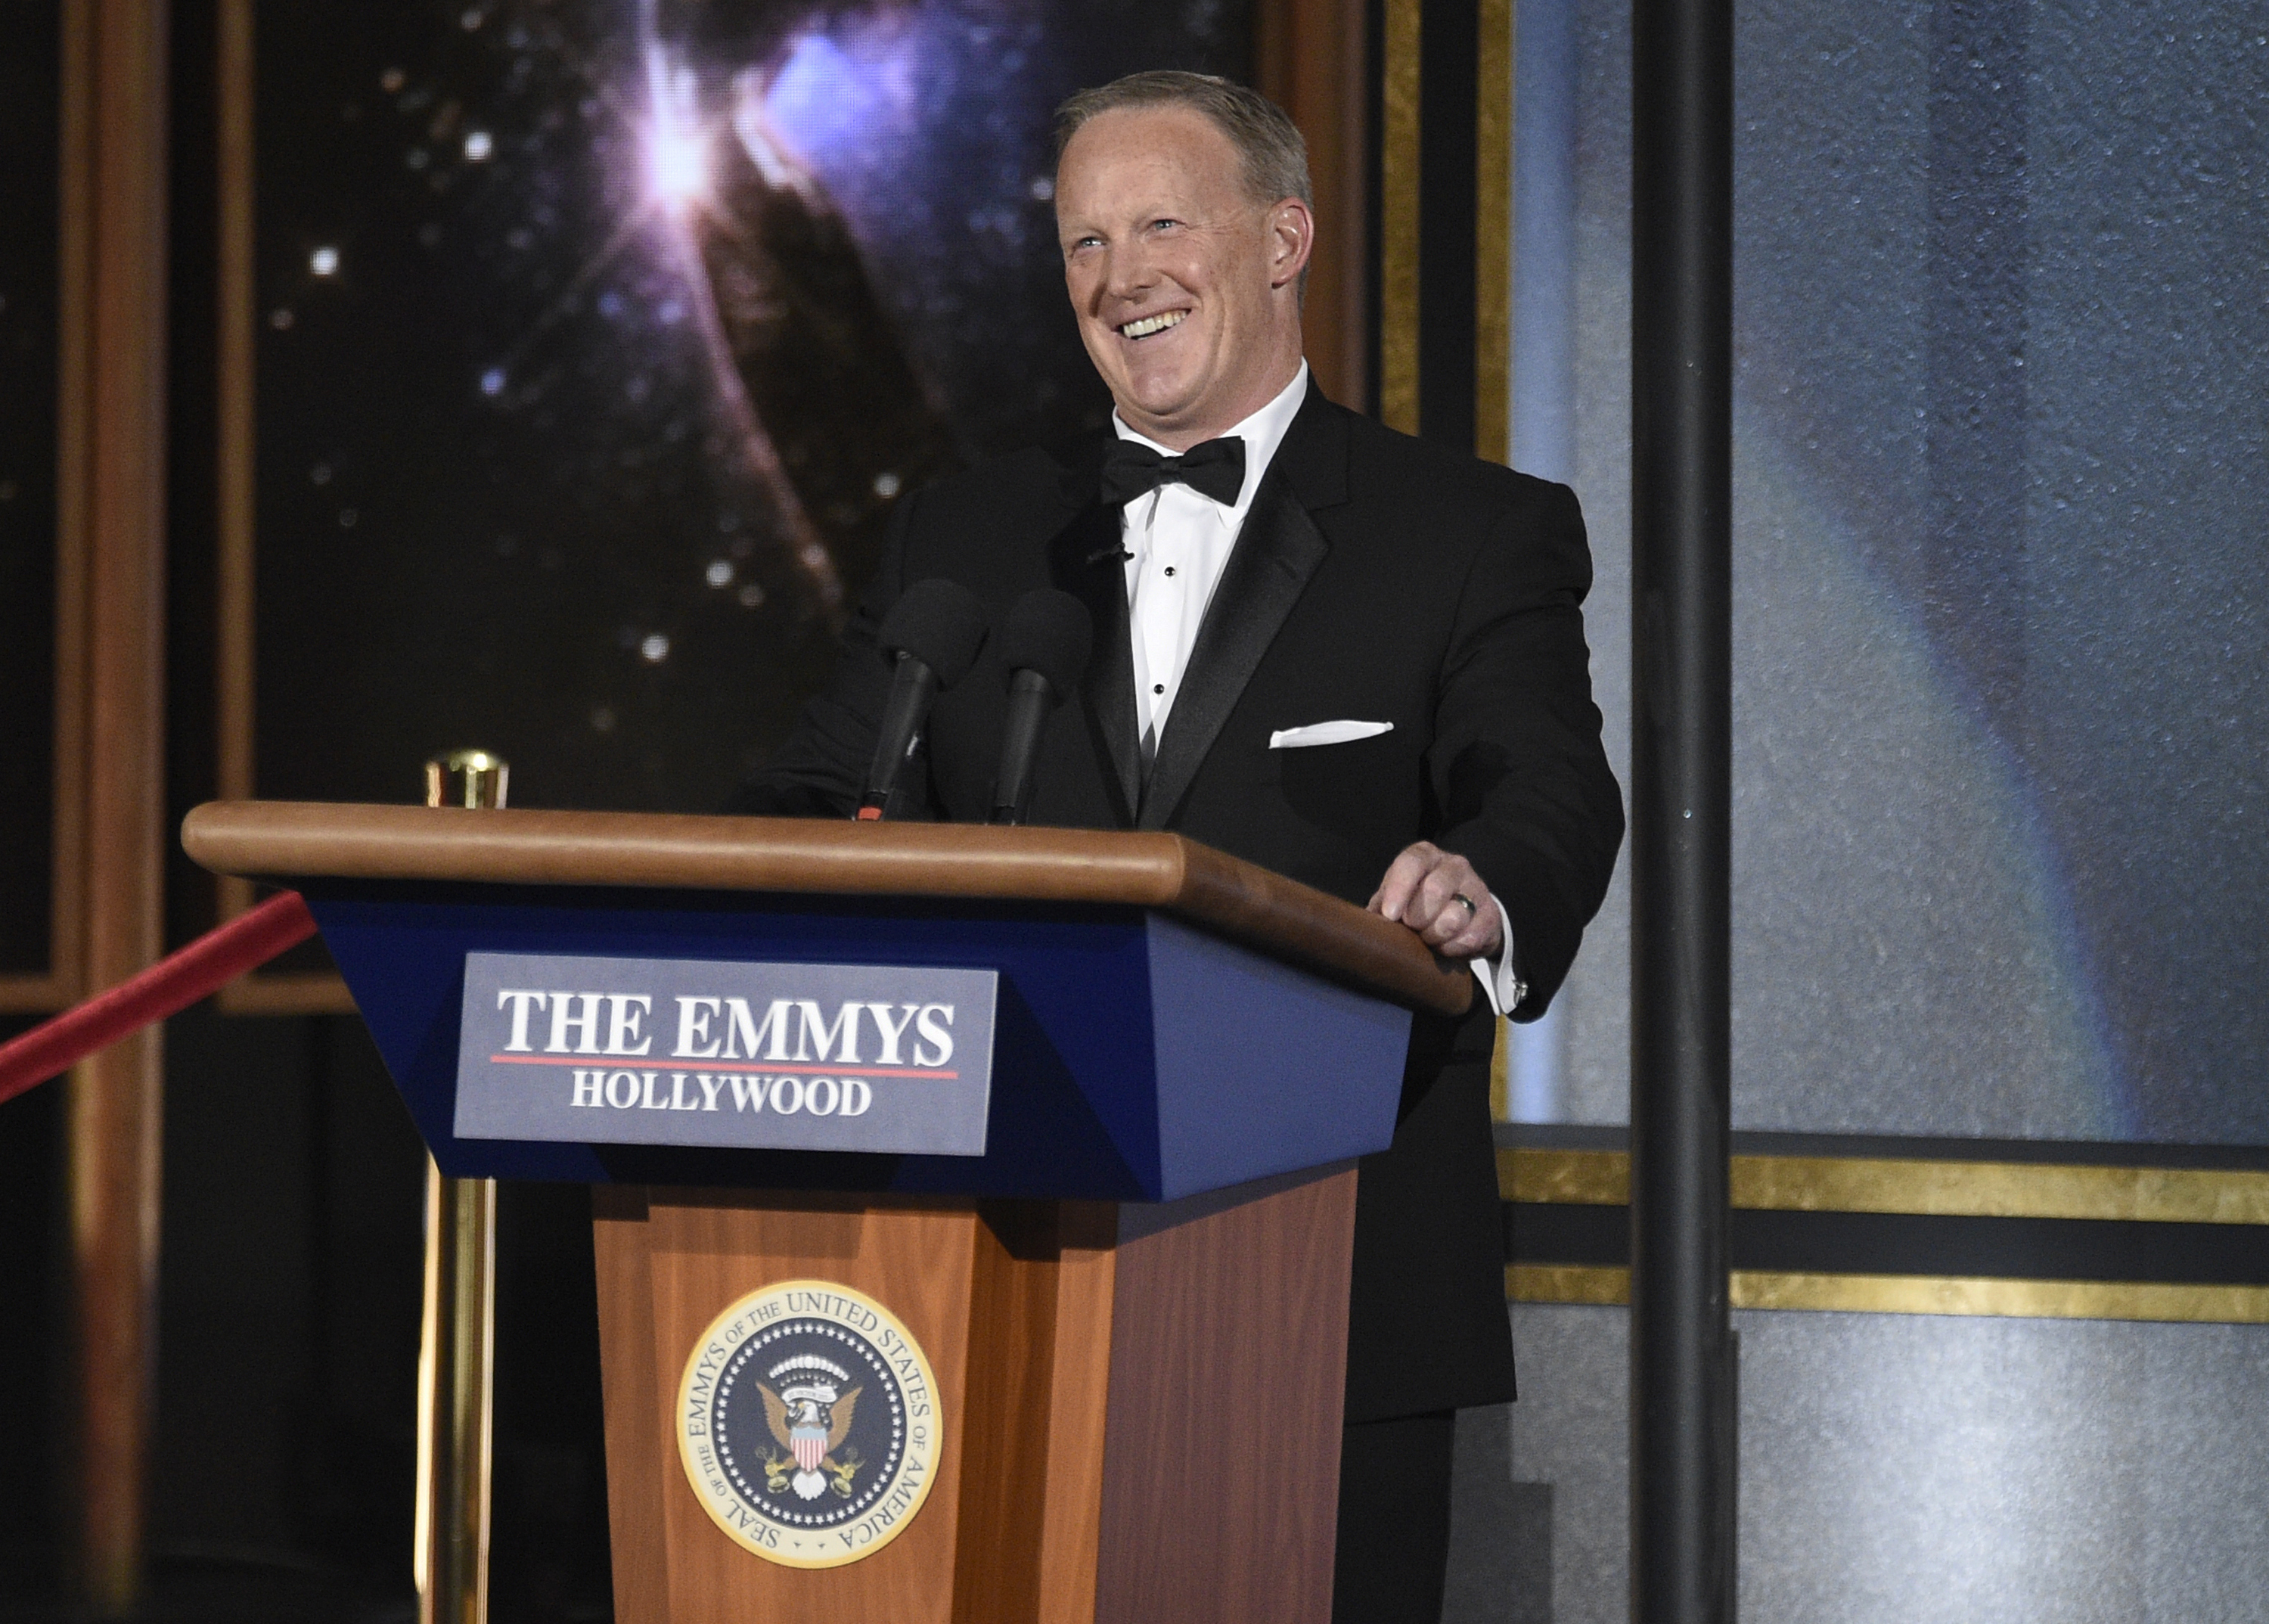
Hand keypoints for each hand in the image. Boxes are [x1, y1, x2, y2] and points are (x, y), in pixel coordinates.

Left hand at [1368, 841, 1502, 957]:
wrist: (1462, 917)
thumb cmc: (1418, 906)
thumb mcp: (1396, 899)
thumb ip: (1382, 905)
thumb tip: (1367, 924)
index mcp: (1425, 856)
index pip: (1412, 863)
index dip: (1399, 889)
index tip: (1390, 916)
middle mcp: (1454, 865)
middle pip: (1435, 890)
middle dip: (1418, 918)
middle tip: (1412, 929)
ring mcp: (1476, 887)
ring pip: (1453, 918)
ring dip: (1435, 936)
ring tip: (1429, 939)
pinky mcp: (1491, 913)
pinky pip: (1470, 937)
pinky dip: (1453, 949)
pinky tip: (1446, 947)